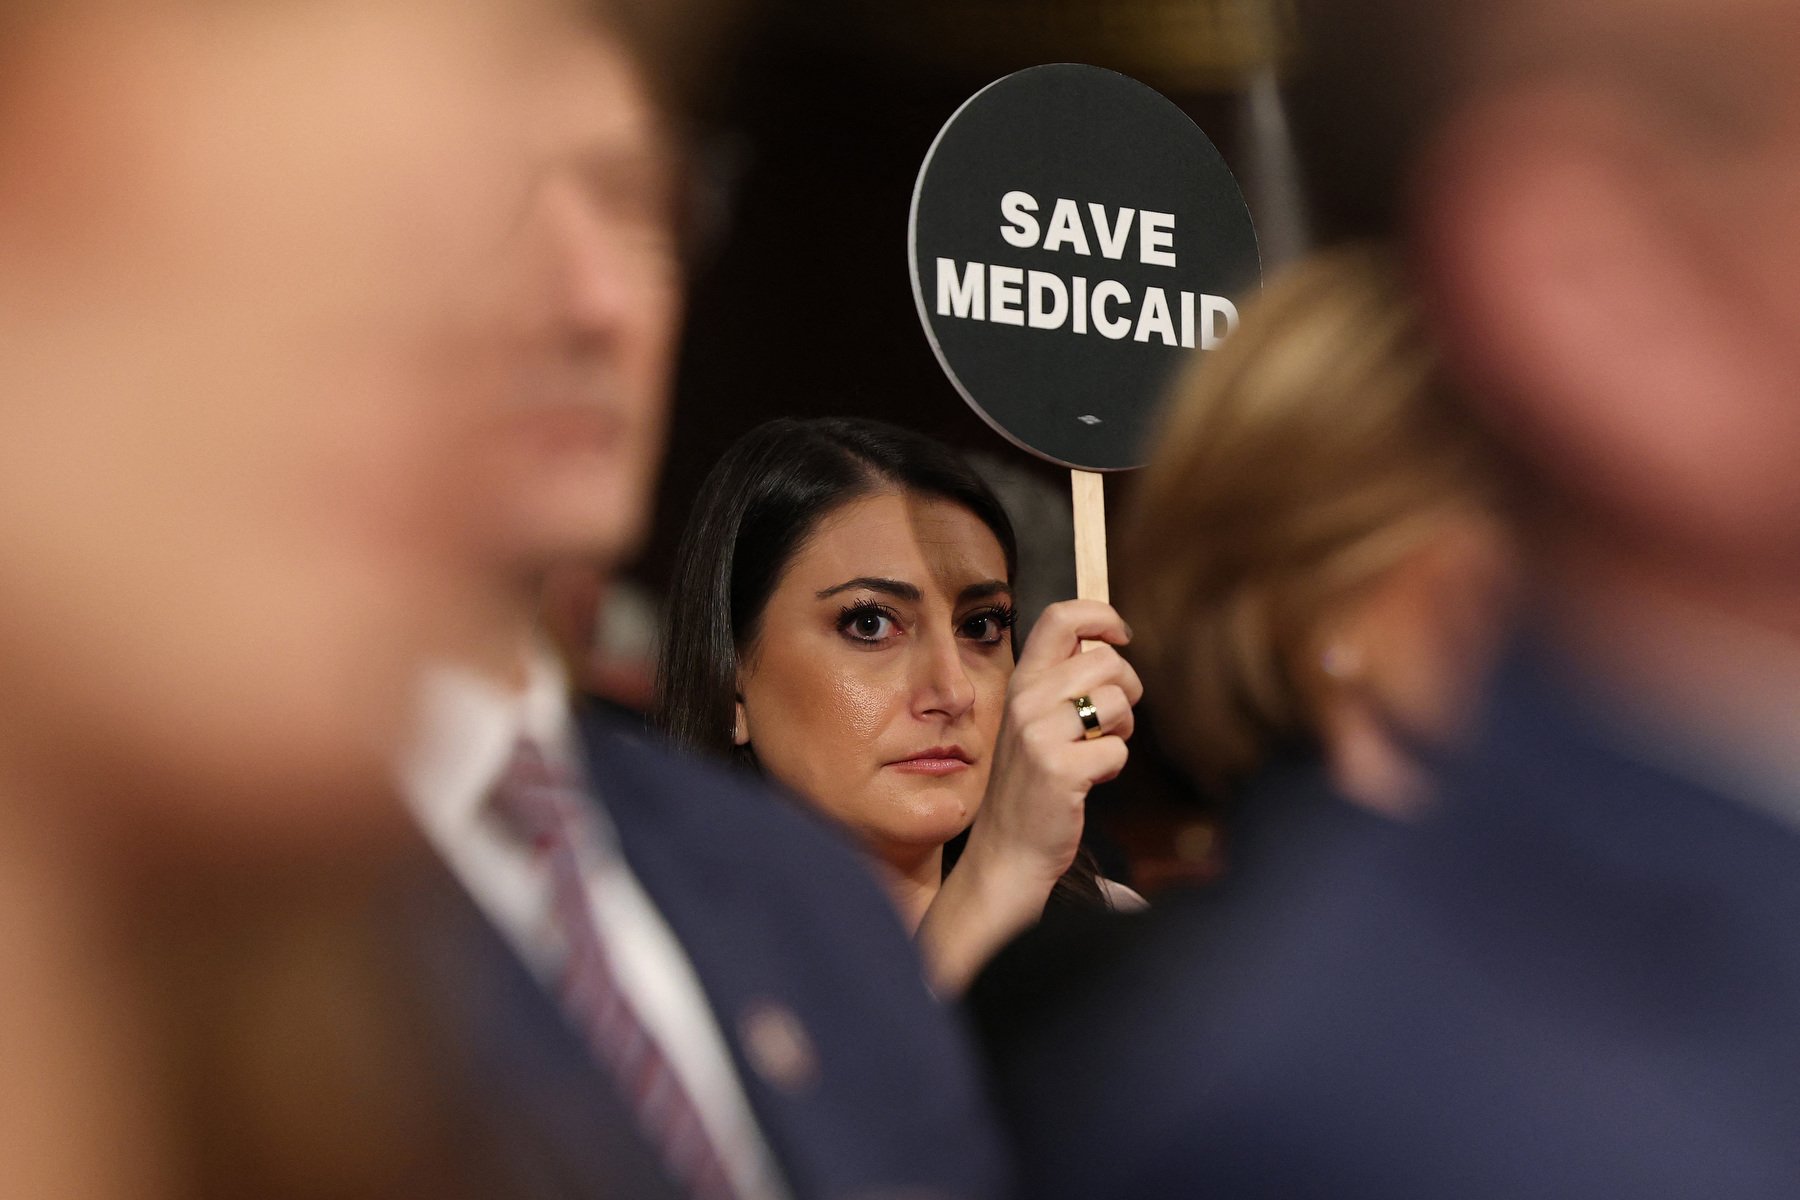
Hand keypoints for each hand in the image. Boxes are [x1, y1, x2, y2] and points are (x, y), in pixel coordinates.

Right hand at [963, 598, 1142, 889]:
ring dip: (1123, 727)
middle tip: (1113, 718)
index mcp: (1021, 681)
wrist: (1007, 850)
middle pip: (1106, 659)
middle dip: (1128, 687)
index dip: (1101, 615)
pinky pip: (1118, 748)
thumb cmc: (1031, 782)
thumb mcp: (1033, 720)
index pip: (1060, 617)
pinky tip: (1091, 779)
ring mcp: (1039, 735)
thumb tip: (1106, 642)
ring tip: (1098, 749)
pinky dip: (1114, 765)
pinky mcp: (1059, 770)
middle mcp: (1025, 700)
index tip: (1122, 635)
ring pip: (1117, 701)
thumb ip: (1059, 682)